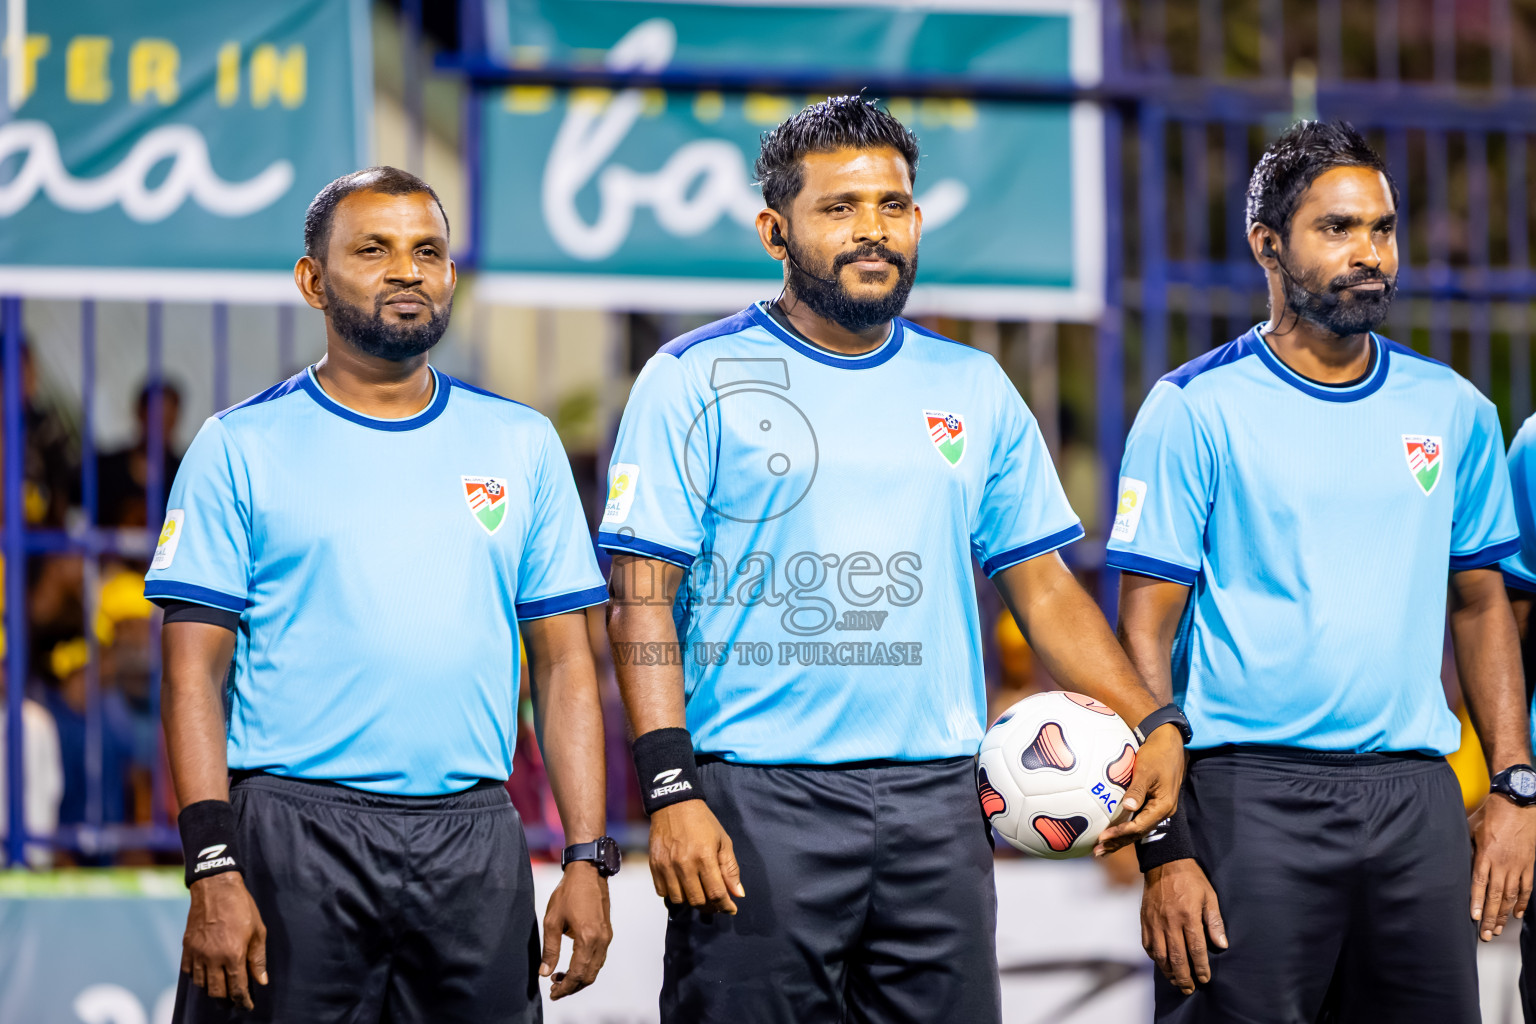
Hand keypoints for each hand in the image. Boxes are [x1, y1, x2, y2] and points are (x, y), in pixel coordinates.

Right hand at [182, 872, 266, 1009]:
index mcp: (233, 954)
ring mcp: (197, 954)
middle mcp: (213, 958)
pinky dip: (197, 977)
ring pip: (201, 984)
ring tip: (221, 987)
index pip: (237, 988)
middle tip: (234, 999)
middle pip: (217, 991)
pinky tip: (205, 974)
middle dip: (227, 999)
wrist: (216, 888)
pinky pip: (188, 972)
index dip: (243, 1000)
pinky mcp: (187, 948)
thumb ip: (258, 958)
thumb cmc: (242, 907)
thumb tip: (262, 980)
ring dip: (212, 989)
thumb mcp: (258, 931)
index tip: (247, 1006)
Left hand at [540, 861, 612, 998]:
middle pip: (589, 976)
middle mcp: (601, 940)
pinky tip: (573, 964)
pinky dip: (587, 967)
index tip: (552, 993)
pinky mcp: (607, 932)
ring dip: (580, 978)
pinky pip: (599, 958)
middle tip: (554, 989)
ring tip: (560, 978)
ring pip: (596, 968)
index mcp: (587, 938)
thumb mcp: (552, 920)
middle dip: (572, 987)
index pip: (578, 974)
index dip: (565, 988)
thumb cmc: (568, 892)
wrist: (588, 871)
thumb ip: (549, 949)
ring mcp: (607, 936)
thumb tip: (544, 972)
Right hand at [649, 800, 744, 913]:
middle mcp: (684, 864)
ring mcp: (666, 866)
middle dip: (710, 905)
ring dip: (691, 900)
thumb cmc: (703, 822)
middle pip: (697, 900)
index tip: (731, 908)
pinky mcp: (654, 865)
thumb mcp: (723, 841)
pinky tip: (681, 885)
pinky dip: (673, 893)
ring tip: (699, 891)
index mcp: (704, 856)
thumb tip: (738, 894)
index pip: (716, 893)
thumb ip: (730, 869)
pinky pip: (662, 892)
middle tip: (715, 901)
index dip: (725, 905)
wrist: (674, 805)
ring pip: (679, 900)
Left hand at [1096, 725, 1184, 853]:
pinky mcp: (1151, 803)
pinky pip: (1137, 819)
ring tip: (1101, 848)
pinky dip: (1123, 826)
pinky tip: (1110, 829)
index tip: (1103, 837)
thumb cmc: (1157, 754)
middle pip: (1138, 833)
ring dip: (1120, 838)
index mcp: (1163, 806)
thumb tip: (1127, 807)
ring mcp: (1157, 808)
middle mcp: (1162, 811)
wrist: (1168, 743)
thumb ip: (1137, 789)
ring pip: (1137, 828)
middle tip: (1098, 851)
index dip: (1121, 834)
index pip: (1139, 826)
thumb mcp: (1146, 770)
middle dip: (1118, 843)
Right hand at [1142, 859, 1226, 995]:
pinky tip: (1161, 963)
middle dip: (1184, 977)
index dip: (1201, 967)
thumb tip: (1222, 945)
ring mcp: (1154, 921)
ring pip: (1160, 954)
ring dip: (1168, 971)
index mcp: (1188, 916)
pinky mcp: (1144, 919)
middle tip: (1189, 989)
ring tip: (1176, 981)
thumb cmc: (1191, 879)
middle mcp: (1170, 922)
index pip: (1196, 949)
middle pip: (1177, 957)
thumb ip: (1214, 921)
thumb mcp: (1209, 896)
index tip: (1205, 979)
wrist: (1164, 862)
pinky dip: (1154, 957)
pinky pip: (1147, 944)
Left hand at [1470, 795, 1535, 940]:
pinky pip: (1526, 888)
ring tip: (1497, 929)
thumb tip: (1454, 858)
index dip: (1477, 902)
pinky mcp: (1529, 865)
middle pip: (1496, 896)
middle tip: (1485, 934)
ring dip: (1504, 914)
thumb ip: (1464, 845)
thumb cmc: (1491, 814)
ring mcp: (1517, 866)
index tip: (1475, 918)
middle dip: (1490, 917)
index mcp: (1485, 854)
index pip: (1479, 884)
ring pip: (1511, 896)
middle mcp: (1502, 863)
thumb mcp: (1470, 827)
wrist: (1519, 805)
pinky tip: (1516, 913)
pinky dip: (1522, 902)